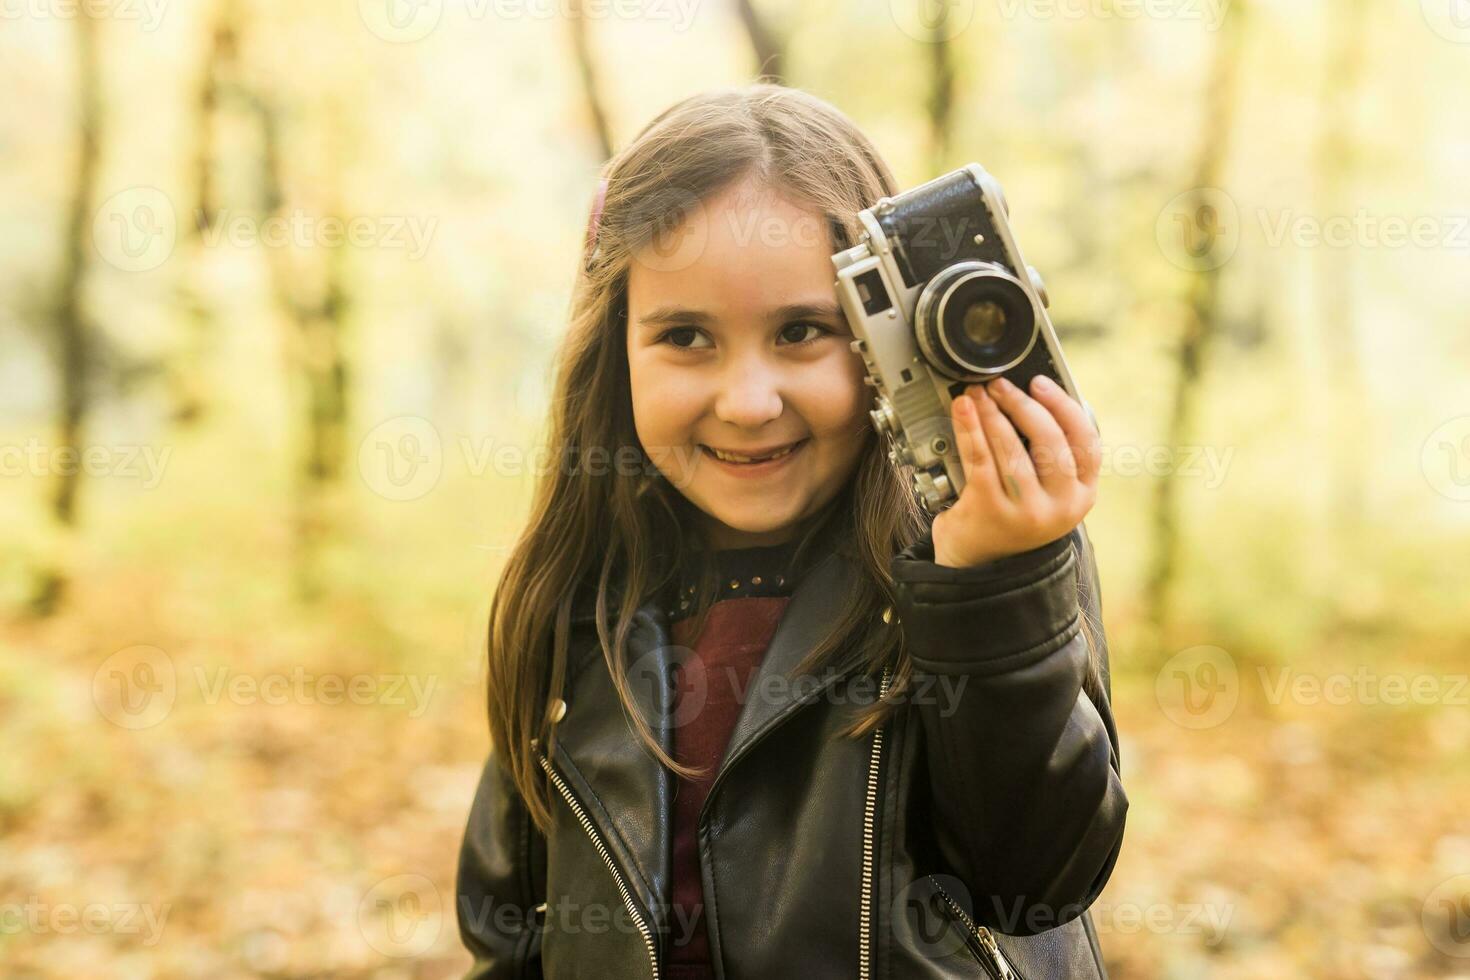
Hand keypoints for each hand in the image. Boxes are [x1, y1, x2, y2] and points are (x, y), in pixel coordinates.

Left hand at [930, 374, 1100, 568]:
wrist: (981, 564)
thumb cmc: (1014, 517)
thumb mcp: (1049, 493)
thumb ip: (1053, 457)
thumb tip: (1032, 398)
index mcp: (1082, 495)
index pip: (1086, 442)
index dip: (1064, 406)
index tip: (1040, 383)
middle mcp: (1061, 506)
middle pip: (1050, 441)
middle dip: (1022, 405)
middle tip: (1000, 385)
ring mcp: (1027, 511)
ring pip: (1012, 448)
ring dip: (992, 413)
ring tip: (978, 393)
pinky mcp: (991, 511)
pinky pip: (980, 459)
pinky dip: (970, 429)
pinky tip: (963, 410)